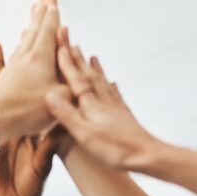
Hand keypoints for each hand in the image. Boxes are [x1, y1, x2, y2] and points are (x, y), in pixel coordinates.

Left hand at [0, 0, 64, 140]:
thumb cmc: (28, 110)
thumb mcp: (62, 99)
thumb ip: (75, 84)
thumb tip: (82, 77)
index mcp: (42, 58)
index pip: (49, 31)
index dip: (53, 15)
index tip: (53, 0)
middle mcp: (26, 57)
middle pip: (35, 29)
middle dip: (42, 12)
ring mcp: (13, 67)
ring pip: (24, 41)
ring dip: (30, 26)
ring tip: (33, 14)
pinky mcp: (4, 80)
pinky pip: (14, 56)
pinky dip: (20, 46)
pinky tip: (19, 46)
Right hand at [0, 42, 55, 195]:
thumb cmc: (29, 190)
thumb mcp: (40, 167)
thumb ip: (47, 149)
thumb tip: (61, 130)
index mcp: (33, 124)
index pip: (35, 90)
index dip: (32, 70)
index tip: (32, 45)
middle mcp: (15, 121)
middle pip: (10, 86)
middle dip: (4, 61)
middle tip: (0, 39)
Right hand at [45, 31, 161, 170]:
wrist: (147, 156)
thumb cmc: (115, 149)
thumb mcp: (84, 134)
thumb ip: (66, 113)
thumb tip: (49, 93)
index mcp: (91, 105)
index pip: (74, 77)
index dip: (65, 60)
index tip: (58, 41)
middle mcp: (103, 101)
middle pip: (88, 74)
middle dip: (77, 57)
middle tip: (70, 39)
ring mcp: (115, 107)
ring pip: (102, 82)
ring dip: (94, 68)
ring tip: (91, 56)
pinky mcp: (124, 116)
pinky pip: (115, 96)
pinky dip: (112, 87)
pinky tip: (113, 83)